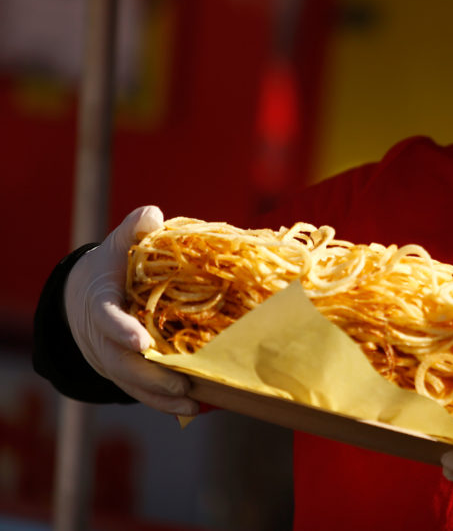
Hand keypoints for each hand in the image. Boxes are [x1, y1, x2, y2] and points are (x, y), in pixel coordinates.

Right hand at [65, 206, 196, 414]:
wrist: (84, 299)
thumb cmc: (110, 269)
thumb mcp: (118, 245)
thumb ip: (133, 229)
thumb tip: (152, 215)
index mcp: (101, 305)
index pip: (106, 320)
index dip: (121, 331)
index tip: (140, 341)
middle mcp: (104, 339)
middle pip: (124, 364)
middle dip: (151, 377)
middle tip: (182, 384)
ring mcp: (115, 360)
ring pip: (135, 384)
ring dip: (163, 397)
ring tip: (193, 404)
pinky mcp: (128, 373)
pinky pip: (145, 392)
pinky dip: (166, 403)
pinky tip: (197, 408)